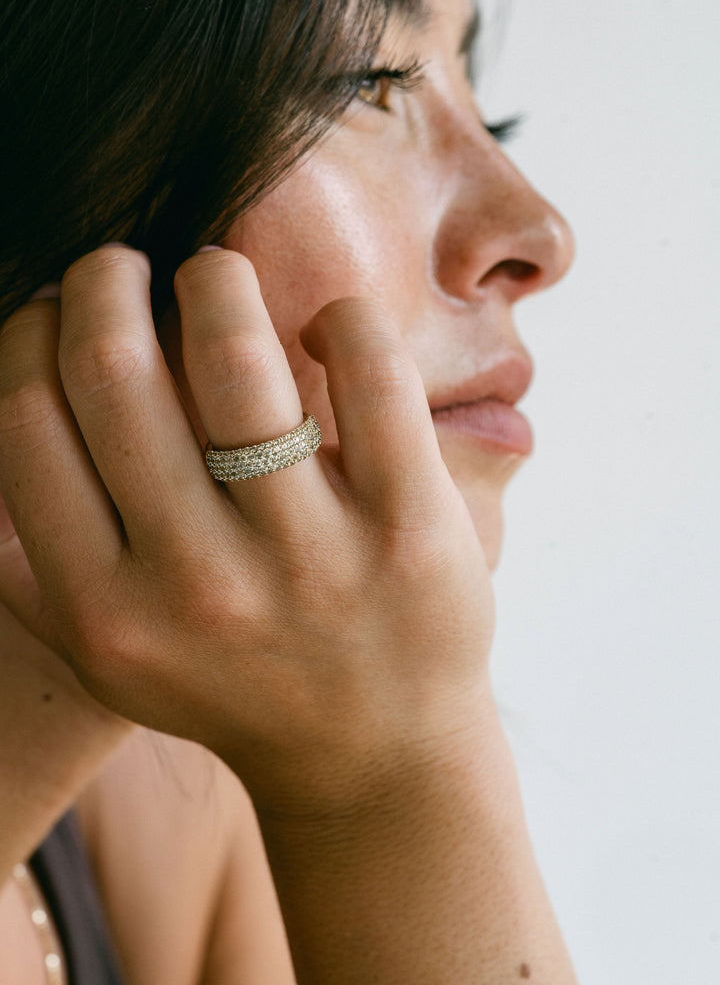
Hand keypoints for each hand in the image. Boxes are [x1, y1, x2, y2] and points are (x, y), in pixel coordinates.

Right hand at [0, 246, 494, 816]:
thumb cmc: (237, 684)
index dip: (28, 334)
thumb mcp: (111, 655)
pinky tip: (324, 330)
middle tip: (121, 265)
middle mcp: (199, 586)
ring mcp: (310, 557)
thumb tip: (4, 418)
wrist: (374, 760)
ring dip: (210, 277)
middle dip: (102, 279)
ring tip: (212, 276)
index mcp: (106, 612)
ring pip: (231, 351)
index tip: (56, 315)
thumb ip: (36, 564)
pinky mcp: (412, 527)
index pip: (24, 421)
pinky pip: (370, 368)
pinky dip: (342, 316)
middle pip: (109, 369)